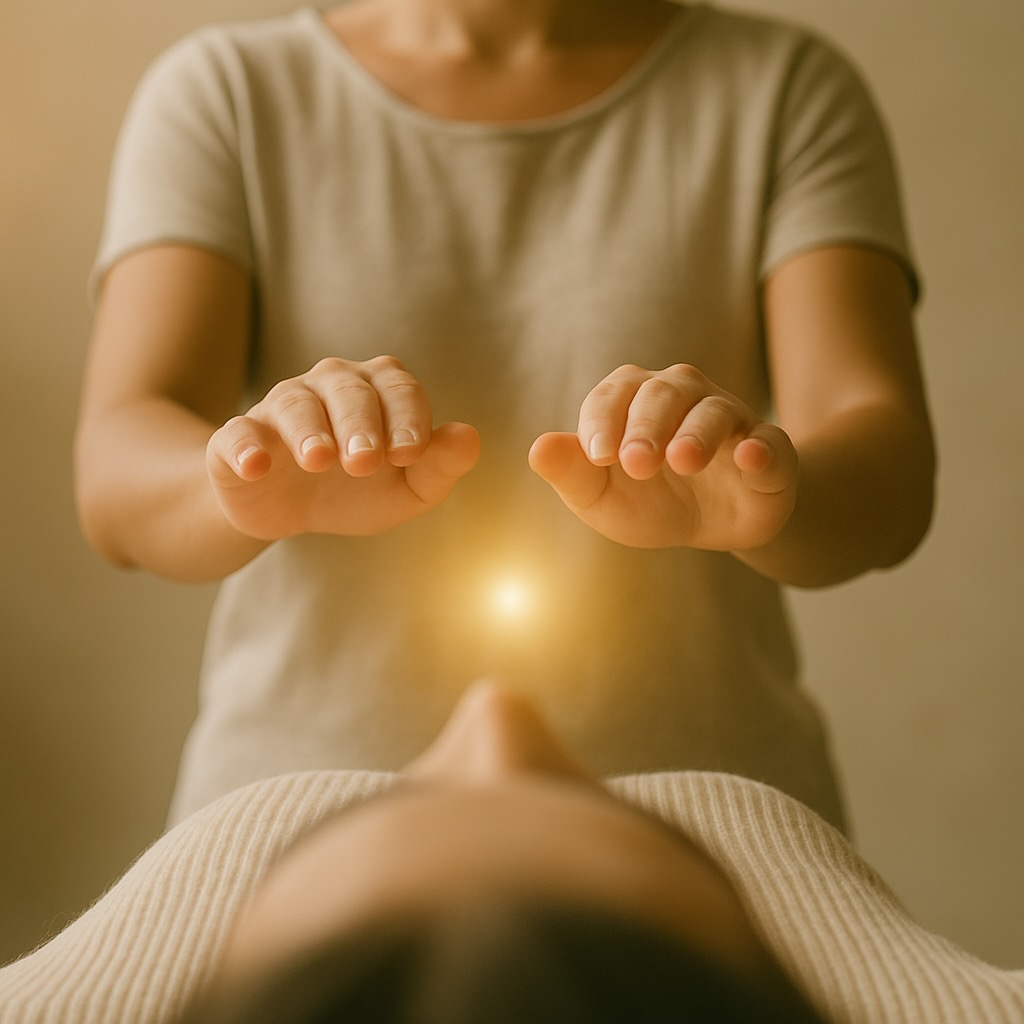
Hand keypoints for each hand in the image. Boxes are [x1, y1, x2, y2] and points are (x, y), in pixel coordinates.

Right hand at [207, 356, 479, 539]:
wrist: (291, 513)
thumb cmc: (358, 491)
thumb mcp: (407, 489)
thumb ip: (439, 466)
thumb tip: (469, 438)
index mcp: (379, 390)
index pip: (400, 389)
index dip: (407, 418)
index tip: (409, 452)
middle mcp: (330, 385)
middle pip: (349, 390)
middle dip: (360, 424)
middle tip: (364, 462)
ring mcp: (282, 406)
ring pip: (295, 403)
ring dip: (309, 430)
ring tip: (319, 460)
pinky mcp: (238, 436)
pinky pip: (238, 433)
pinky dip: (246, 447)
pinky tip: (256, 466)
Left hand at [528, 364, 797, 550]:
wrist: (711, 528)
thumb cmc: (647, 500)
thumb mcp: (601, 496)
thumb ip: (571, 473)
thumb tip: (537, 449)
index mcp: (634, 398)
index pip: (612, 396)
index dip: (603, 423)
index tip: (598, 457)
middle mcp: (683, 395)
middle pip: (662, 394)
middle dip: (646, 427)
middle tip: (636, 464)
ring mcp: (729, 418)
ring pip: (713, 411)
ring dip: (696, 433)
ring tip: (683, 461)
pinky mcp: (768, 449)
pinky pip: (769, 441)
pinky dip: (761, 448)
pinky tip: (751, 456)